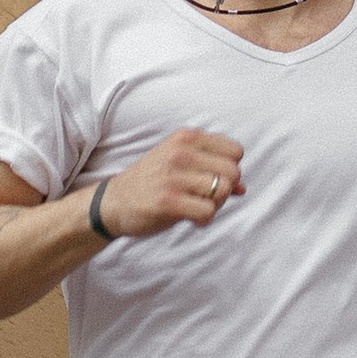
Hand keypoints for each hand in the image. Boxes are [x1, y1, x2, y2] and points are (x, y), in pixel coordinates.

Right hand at [98, 127, 243, 237]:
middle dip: (225, 189)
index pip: (235, 151)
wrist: (113, 201)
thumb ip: (211, 169)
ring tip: (198, 206)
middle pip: (233, 172)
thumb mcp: (180, 164)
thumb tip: (242, 188)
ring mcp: (173, 176)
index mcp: (186, 138)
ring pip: (223, 190)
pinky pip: (208, 211)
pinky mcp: (168, 201)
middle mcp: (181, 152)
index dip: (230, 169)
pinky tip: (191, 218)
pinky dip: (204, 220)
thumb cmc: (152, 181)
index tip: (212, 179)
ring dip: (215, 205)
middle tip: (206, 197)